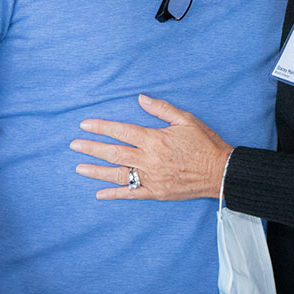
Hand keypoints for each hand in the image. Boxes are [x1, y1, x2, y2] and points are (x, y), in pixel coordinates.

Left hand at [71, 95, 233, 200]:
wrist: (219, 172)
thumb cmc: (204, 143)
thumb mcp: (186, 119)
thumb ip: (161, 109)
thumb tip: (141, 98)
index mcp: (154, 139)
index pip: (121, 131)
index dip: (101, 127)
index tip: (85, 125)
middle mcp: (148, 159)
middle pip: (114, 153)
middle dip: (91, 148)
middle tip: (74, 145)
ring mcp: (151, 178)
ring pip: (117, 174)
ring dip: (96, 171)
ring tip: (79, 168)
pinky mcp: (155, 192)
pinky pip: (130, 194)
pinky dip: (114, 194)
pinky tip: (99, 194)